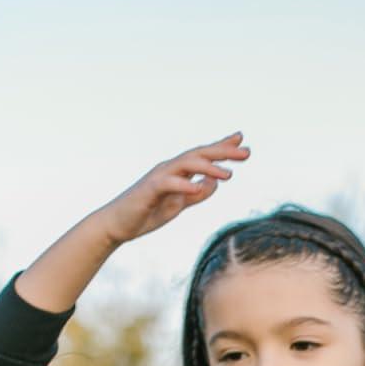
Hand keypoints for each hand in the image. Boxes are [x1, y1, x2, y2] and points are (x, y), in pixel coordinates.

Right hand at [96, 133, 250, 246]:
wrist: (118, 224)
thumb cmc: (146, 214)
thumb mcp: (178, 205)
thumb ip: (196, 195)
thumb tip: (214, 184)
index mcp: (178, 172)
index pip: (203, 156)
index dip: (222, 147)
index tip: (243, 141)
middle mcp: (169, 169)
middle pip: (199, 154)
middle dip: (223, 152)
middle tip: (246, 152)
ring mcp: (158, 177)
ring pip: (186, 164)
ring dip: (208, 167)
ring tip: (229, 174)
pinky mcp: (149, 189)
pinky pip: (169, 184)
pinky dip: (184, 184)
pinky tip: (199, 187)